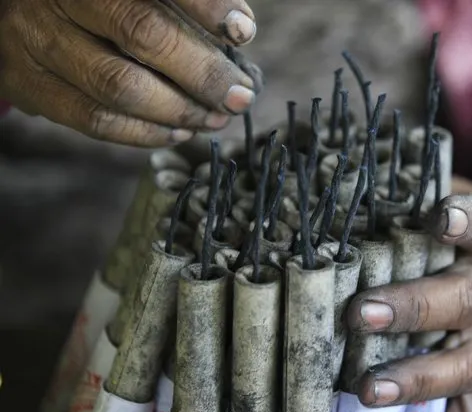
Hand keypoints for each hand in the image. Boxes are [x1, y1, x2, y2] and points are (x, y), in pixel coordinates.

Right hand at [0, 0, 261, 145]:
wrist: (18, 14)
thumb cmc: (99, 3)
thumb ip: (178, 5)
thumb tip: (238, 35)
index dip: (206, 4)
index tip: (242, 31)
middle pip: (141, 34)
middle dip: (203, 72)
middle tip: (240, 95)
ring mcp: (38, 41)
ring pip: (119, 87)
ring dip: (180, 111)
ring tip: (216, 118)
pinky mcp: (28, 85)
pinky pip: (95, 121)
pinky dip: (146, 133)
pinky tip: (179, 131)